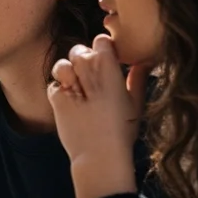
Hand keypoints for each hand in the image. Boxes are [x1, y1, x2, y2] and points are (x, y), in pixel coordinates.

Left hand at [47, 35, 149, 197]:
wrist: (100, 156)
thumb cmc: (122, 130)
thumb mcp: (136, 103)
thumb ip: (138, 79)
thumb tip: (144, 61)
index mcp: (109, 68)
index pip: (101, 40)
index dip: (103, 49)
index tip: (107, 61)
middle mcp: (87, 71)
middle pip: (79, 51)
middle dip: (83, 61)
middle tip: (91, 81)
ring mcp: (69, 83)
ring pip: (62, 64)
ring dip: (68, 74)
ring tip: (78, 91)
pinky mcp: (54, 97)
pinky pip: (53, 85)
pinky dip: (60, 92)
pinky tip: (71, 104)